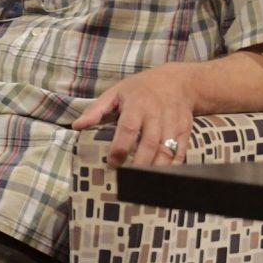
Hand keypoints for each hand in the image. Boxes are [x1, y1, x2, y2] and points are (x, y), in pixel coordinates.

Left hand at [71, 62, 197, 166]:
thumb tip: (77, 126)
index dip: (120, 147)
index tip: (112, 162)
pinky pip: (181, 151)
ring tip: (144, 181)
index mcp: (137, 105)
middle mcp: (156, 115)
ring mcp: (173, 123)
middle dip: (140, 163)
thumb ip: (96, 110)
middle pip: (150, 143)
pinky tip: (164, 176)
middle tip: (128, 178)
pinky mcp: (185, 130)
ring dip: (156, 168)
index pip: (128, 129)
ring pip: (167, 149)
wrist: (179, 81)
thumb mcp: (115, 92)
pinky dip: (173, 165)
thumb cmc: (141, 88)